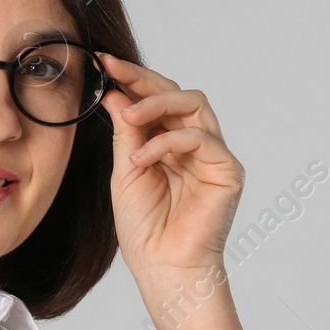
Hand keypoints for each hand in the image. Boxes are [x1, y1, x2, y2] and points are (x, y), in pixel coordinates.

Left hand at [97, 53, 243, 277]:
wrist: (163, 267)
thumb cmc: (145, 228)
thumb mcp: (125, 171)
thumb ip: (126, 132)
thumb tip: (117, 92)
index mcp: (169, 143)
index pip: (156, 99)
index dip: (131, 78)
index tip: (102, 62)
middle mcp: (194, 144)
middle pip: (177, 92)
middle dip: (143, 79)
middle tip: (113, 70)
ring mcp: (213, 155)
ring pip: (194, 104)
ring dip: (157, 103)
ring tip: (129, 116)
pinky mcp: (227, 170)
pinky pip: (201, 138)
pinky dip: (168, 142)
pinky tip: (142, 158)